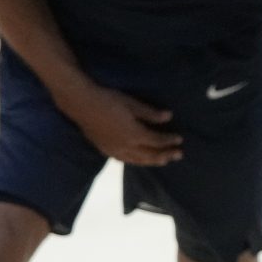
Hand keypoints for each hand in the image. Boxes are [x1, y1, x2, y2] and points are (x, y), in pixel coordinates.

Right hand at [65, 83, 182, 166]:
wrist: (81, 104)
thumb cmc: (108, 99)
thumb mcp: (131, 103)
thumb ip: (150, 113)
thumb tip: (168, 117)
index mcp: (134, 134)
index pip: (156, 141)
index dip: (169, 141)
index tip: (179, 139)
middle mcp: (126, 146)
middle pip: (150, 155)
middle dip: (165, 155)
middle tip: (178, 155)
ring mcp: (115, 150)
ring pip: (138, 160)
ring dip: (152, 161)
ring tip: (163, 161)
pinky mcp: (105, 150)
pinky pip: (125, 160)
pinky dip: (136, 161)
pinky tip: (138, 160)